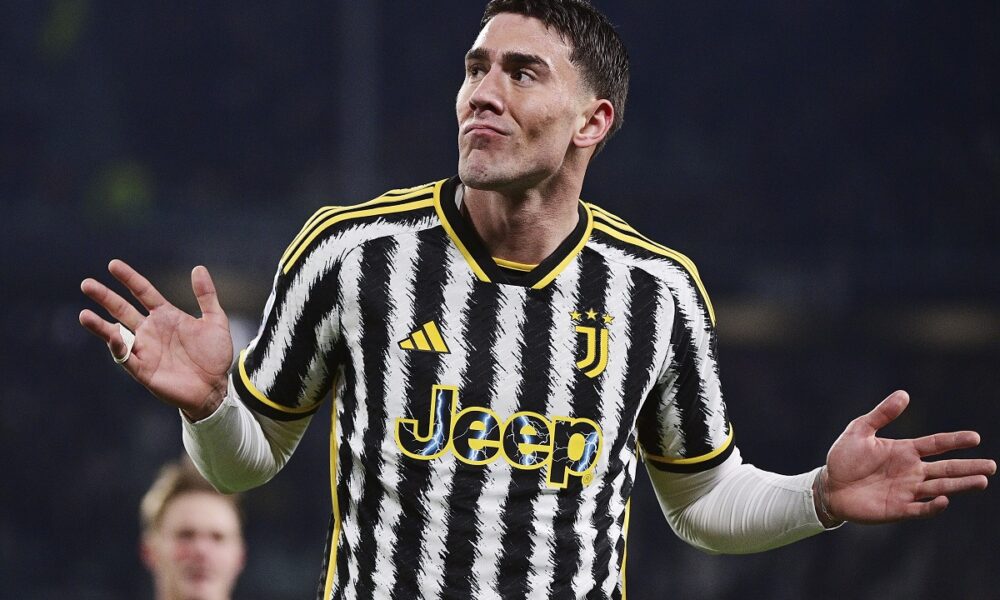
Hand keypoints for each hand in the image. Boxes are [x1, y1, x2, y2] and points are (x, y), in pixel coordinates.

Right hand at [79, 259, 233, 420]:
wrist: (215, 387)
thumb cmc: (215, 355)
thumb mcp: (216, 321)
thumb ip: (207, 296)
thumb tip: (198, 268)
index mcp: (166, 315)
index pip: (142, 292)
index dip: (129, 278)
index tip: (113, 264)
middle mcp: (150, 330)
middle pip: (122, 309)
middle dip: (104, 297)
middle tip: (86, 283)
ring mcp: (144, 349)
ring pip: (116, 334)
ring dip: (99, 325)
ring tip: (83, 314)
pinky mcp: (142, 369)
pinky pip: (124, 357)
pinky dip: (117, 347)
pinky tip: (111, 337)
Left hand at [817, 390, 995, 524]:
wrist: (829, 486)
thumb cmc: (844, 458)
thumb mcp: (860, 430)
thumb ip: (882, 414)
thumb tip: (904, 394)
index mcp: (905, 451)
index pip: (936, 444)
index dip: (955, 441)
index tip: (975, 437)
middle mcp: (911, 471)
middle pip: (946, 468)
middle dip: (968, 467)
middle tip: (991, 466)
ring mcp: (906, 491)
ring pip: (940, 488)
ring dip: (959, 485)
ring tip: (981, 481)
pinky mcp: (898, 508)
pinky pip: (920, 508)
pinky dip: (933, 506)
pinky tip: (944, 500)